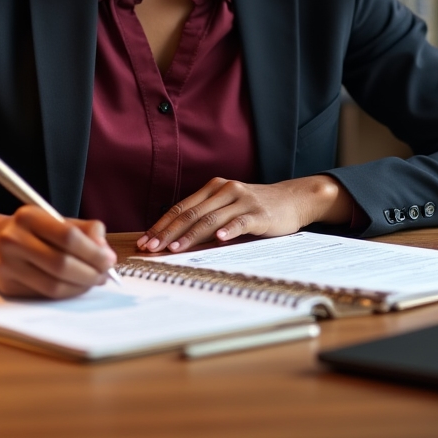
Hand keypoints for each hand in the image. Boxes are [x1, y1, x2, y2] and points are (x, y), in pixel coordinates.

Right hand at [0, 208, 116, 298]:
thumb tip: (105, 253)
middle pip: (61, 264)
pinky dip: (67, 293)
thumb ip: (86, 230)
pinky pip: (45, 295)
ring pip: (53, 285)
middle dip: (90, 272)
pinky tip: (77, 286)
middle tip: (105, 275)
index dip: (93, 251)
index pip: (68, 236)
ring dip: (81, 286)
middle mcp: (14, 240)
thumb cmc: (32, 230)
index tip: (109, 259)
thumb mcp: (56, 219)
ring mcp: (8, 266)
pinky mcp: (8, 287)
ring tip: (94, 281)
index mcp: (29, 216)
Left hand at [135, 175, 353, 253]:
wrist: (292, 199)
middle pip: (191, 213)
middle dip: (168, 232)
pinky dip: (229, 230)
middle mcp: (224, 190)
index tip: (145, 240)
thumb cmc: (255, 207)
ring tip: (174, 248)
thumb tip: (174, 238)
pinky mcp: (259, 213)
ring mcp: (242, 200)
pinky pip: (240, 221)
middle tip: (151, 248)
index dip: (161, 224)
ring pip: (210, 218)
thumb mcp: (227, 207)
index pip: (181, 207)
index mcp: (213, 188)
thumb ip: (206, 217)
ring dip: (190, 235)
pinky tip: (219, 239)